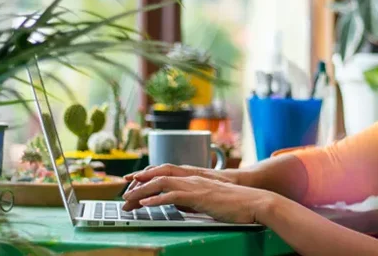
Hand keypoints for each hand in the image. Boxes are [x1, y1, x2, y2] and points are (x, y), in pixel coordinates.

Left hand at [122, 163, 239, 210]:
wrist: (254, 201)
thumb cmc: (236, 203)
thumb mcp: (209, 200)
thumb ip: (193, 199)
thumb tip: (179, 204)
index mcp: (194, 178)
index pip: (165, 172)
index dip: (147, 175)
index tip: (132, 182)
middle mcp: (192, 178)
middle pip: (158, 175)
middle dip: (138, 182)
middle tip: (123, 193)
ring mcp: (195, 186)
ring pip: (161, 183)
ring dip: (142, 191)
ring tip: (128, 199)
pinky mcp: (199, 197)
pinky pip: (173, 196)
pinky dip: (157, 198)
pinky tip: (146, 203)